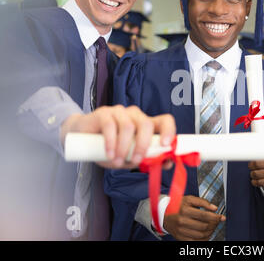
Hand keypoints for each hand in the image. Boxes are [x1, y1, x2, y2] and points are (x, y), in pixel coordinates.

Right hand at [60, 105, 175, 168]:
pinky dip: (111, 143)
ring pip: (128, 127)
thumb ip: (146, 159)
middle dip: (142, 145)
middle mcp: (135, 115)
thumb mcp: (129, 157)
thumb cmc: (110, 148)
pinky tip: (109, 154)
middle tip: (135, 161)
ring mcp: (120, 112)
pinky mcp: (104, 113)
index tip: (165, 144)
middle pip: (146, 125)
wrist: (81, 137)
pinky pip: (110, 126)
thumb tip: (166, 163)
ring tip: (117, 162)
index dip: (169, 130)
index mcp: (146, 124)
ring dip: (124, 148)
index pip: (165, 120)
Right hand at [164, 195, 225, 240]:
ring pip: (201, 235)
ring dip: (211, 231)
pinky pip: (196, 241)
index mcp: (185, 210)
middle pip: (204, 226)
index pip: (204, 216)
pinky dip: (204, 239)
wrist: (163, 214)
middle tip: (218, 221)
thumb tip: (215, 208)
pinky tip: (207, 234)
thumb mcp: (189, 199)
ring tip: (213, 226)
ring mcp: (181, 231)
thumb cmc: (178, 205)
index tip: (222, 217)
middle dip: (214, 224)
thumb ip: (203, 202)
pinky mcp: (180, 238)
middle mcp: (182, 221)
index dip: (215, 217)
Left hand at [248, 150, 263, 190]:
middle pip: (257, 165)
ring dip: (252, 174)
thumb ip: (262, 149)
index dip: (253, 160)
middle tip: (251, 167)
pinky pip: (261, 183)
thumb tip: (248, 145)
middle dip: (251, 167)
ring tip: (253, 173)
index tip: (251, 162)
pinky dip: (254, 182)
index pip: (260, 156)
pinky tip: (254, 181)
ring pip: (257, 174)